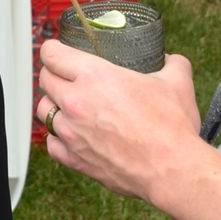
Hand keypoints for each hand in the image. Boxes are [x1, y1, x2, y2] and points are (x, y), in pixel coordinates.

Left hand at [35, 41, 201, 203]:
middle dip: (53, 74)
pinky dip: (57, 137)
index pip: (52, 55)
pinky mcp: (75, 159)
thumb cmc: (172, 127)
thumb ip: (171, 63)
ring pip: (44, 110)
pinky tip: (70, 134)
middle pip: (45, 80)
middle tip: (65, 75)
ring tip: (66, 104)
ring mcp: (72, 132)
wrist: (172, 170)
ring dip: (53, 104)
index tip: (56, 50)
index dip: (52, 49)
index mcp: (94, 76)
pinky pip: (51, 144)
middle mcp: (76, 102)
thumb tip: (169, 60)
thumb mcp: (177, 82)